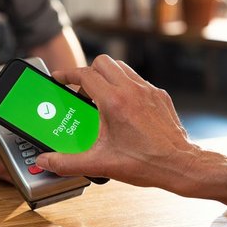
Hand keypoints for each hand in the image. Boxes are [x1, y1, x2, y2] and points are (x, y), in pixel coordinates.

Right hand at [36, 55, 200, 192]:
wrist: (180, 164)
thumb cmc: (145, 163)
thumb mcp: (100, 164)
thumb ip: (67, 162)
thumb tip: (46, 161)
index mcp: (114, 102)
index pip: (85, 74)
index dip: (67, 74)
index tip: (59, 79)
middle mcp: (131, 90)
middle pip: (103, 62)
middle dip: (88, 72)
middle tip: (81, 91)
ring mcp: (148, 91)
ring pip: (121, 67)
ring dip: (107, 76)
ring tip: (100, 97)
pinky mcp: (159, 96)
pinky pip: (137, 80)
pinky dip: (125, 86)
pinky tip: (123, 107)